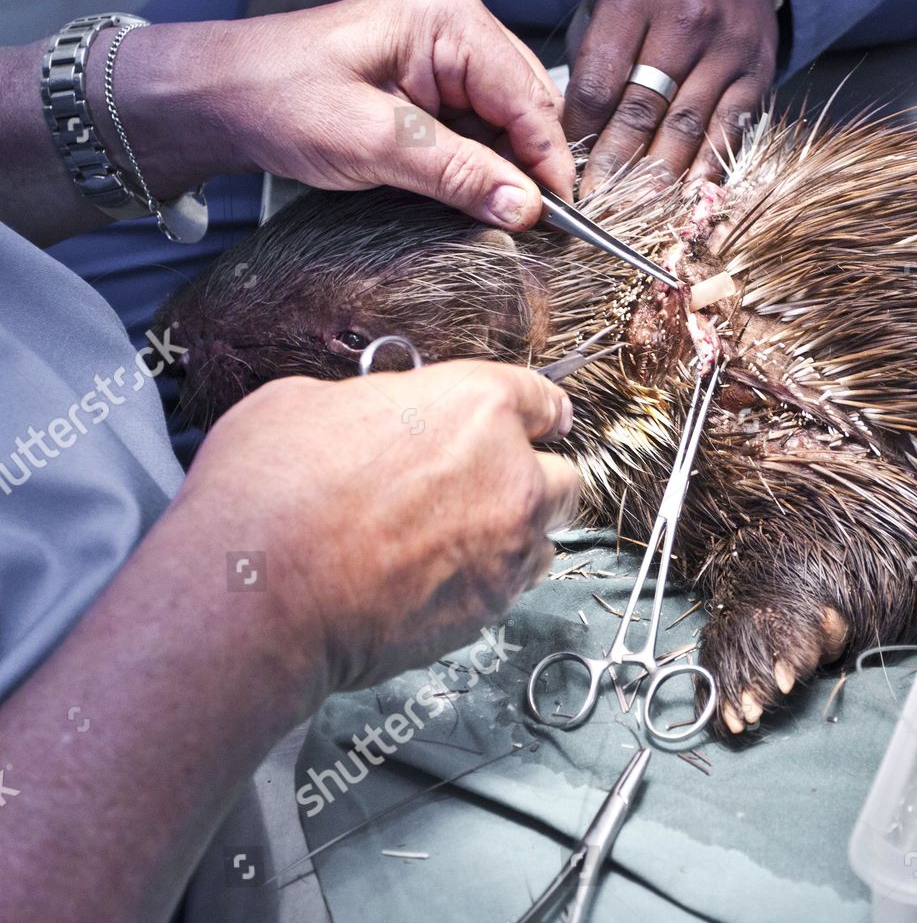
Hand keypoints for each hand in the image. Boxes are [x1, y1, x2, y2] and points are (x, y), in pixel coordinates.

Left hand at [114, 0, 572, 229]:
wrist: (220, 98)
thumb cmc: (279, 98)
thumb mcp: (372, 143)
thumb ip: (456, 174)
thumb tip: (525, 207)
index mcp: (450, 21)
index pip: (530, 98)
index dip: (549, 163)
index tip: (560, 220)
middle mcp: (459, 29)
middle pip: (530, 108)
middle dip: (531, 167)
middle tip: (527, 225)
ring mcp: (448, 57)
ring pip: (510, 124)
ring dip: (507, 171)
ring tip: (498, 215)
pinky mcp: (434, 86)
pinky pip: (482, 130)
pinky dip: (483, 166)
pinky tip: (474, 195)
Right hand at [169, 361, 578, 691]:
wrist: (260, 594)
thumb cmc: (272, 491)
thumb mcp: (307, 403)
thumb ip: (374, 406)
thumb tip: (376, 419)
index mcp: (476, 405)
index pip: (541, 401)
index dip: (539, 414)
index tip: (542, 423)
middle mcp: (511, 473)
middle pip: (562, 476)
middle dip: (533, 480)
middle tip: (487, 487)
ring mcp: (508, 546)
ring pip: (542, 538)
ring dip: (513, 536)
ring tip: (455, 542)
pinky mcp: (490, 608)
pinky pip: (508, 588)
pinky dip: (484, 583)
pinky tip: (433, 582)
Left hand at [564, 0, 777, 194]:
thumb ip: (594, 54)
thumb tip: (575, 130)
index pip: (599, 83)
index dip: (581, 134)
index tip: (566, 167)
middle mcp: (684, 23)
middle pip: (642, 110)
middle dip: (615, 164)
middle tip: (597, 203)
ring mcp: (726, 49)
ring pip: (687, 126)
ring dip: (660, 176)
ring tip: (638, 210)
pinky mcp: (757, 72)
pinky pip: (730, 129)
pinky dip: (708, 167)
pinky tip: (689, 195)